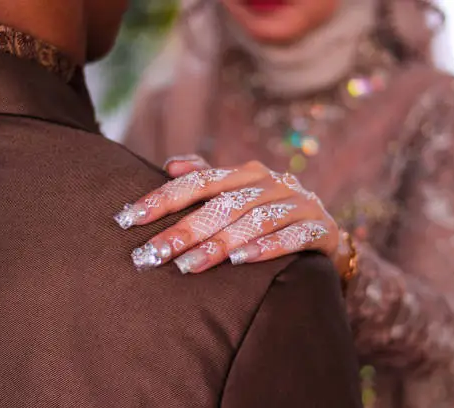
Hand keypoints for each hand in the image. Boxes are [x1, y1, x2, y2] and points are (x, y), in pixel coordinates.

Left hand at [115, 155, 339, 273]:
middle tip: (151, 254)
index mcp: (246, 173)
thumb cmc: (269, 213)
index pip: (199, 182)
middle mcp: (271, 183)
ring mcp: (298, 204)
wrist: (325, 231)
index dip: (163, 198)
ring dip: (219, 244)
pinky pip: (292, 237)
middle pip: (222, 205)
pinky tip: (239, 262)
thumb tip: (169, 164)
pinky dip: (266, 248)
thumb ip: (206, 178)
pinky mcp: (320, 228)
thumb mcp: (239, 194)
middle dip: (184, 230)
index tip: (128, 218)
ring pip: (253, 221)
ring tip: (187, 266)